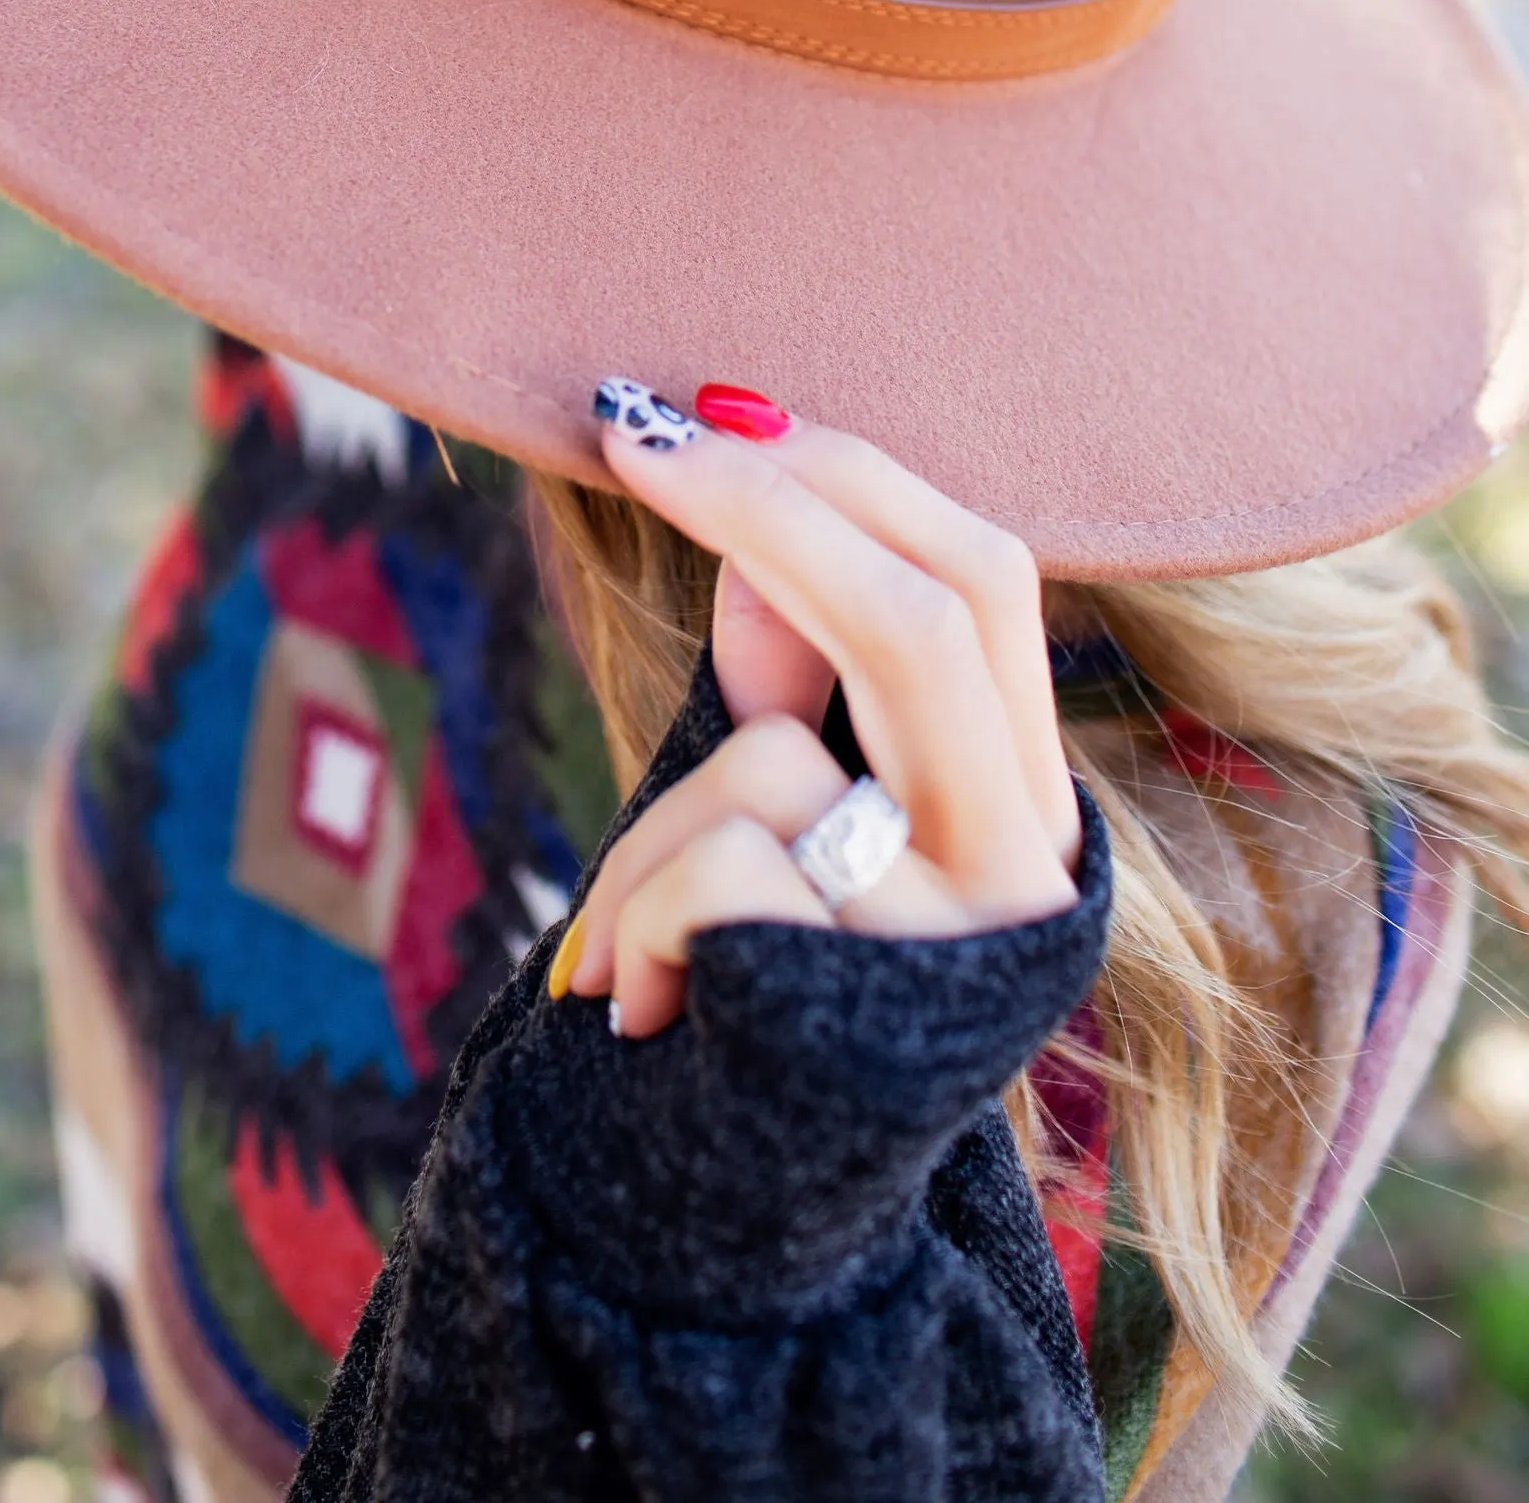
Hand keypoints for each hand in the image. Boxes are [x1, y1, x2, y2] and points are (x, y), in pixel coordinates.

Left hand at [550, 388, 1082, 1038]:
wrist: (732, 1233)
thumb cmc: (750, 984)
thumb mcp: (781, 804)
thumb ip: (793, 656)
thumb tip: (746, 466)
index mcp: (1016, 788)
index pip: (984, 573)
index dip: (849, 473)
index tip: (705, 408)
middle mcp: (1022, 863)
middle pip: (934, 610)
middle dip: (767, 506)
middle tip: (631, 435)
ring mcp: (956, 944)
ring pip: (770, 762)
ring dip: (644, 834)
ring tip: (620, 942)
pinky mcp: (871, 1020)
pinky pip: (716, 877)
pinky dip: (636, 922)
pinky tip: (637, 1005)